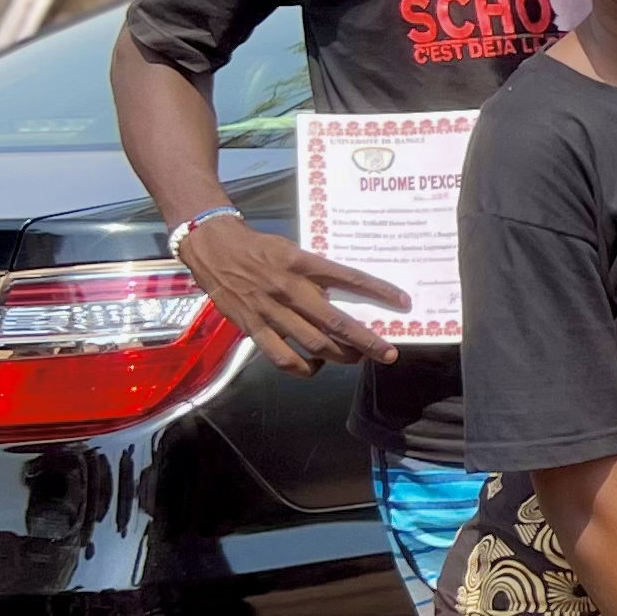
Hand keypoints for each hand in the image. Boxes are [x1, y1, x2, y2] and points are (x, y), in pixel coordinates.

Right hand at [177, 214, 403, 371]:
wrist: (213, 247)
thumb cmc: (259, 247)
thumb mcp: (293, 250)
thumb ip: (316, 271)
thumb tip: (347, 292)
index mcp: (303, 264)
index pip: (349, 278)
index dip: (378, 291)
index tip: (403, 302)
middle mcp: (290, 289)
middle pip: (337, 323)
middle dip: (366, 341)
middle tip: (387, 353)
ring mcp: (271, 312)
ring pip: (315, 344)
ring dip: (341, 357)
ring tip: (357, 359)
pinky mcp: (253, 328)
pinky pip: (282, 357)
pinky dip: (303, 368)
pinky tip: (315, 366)